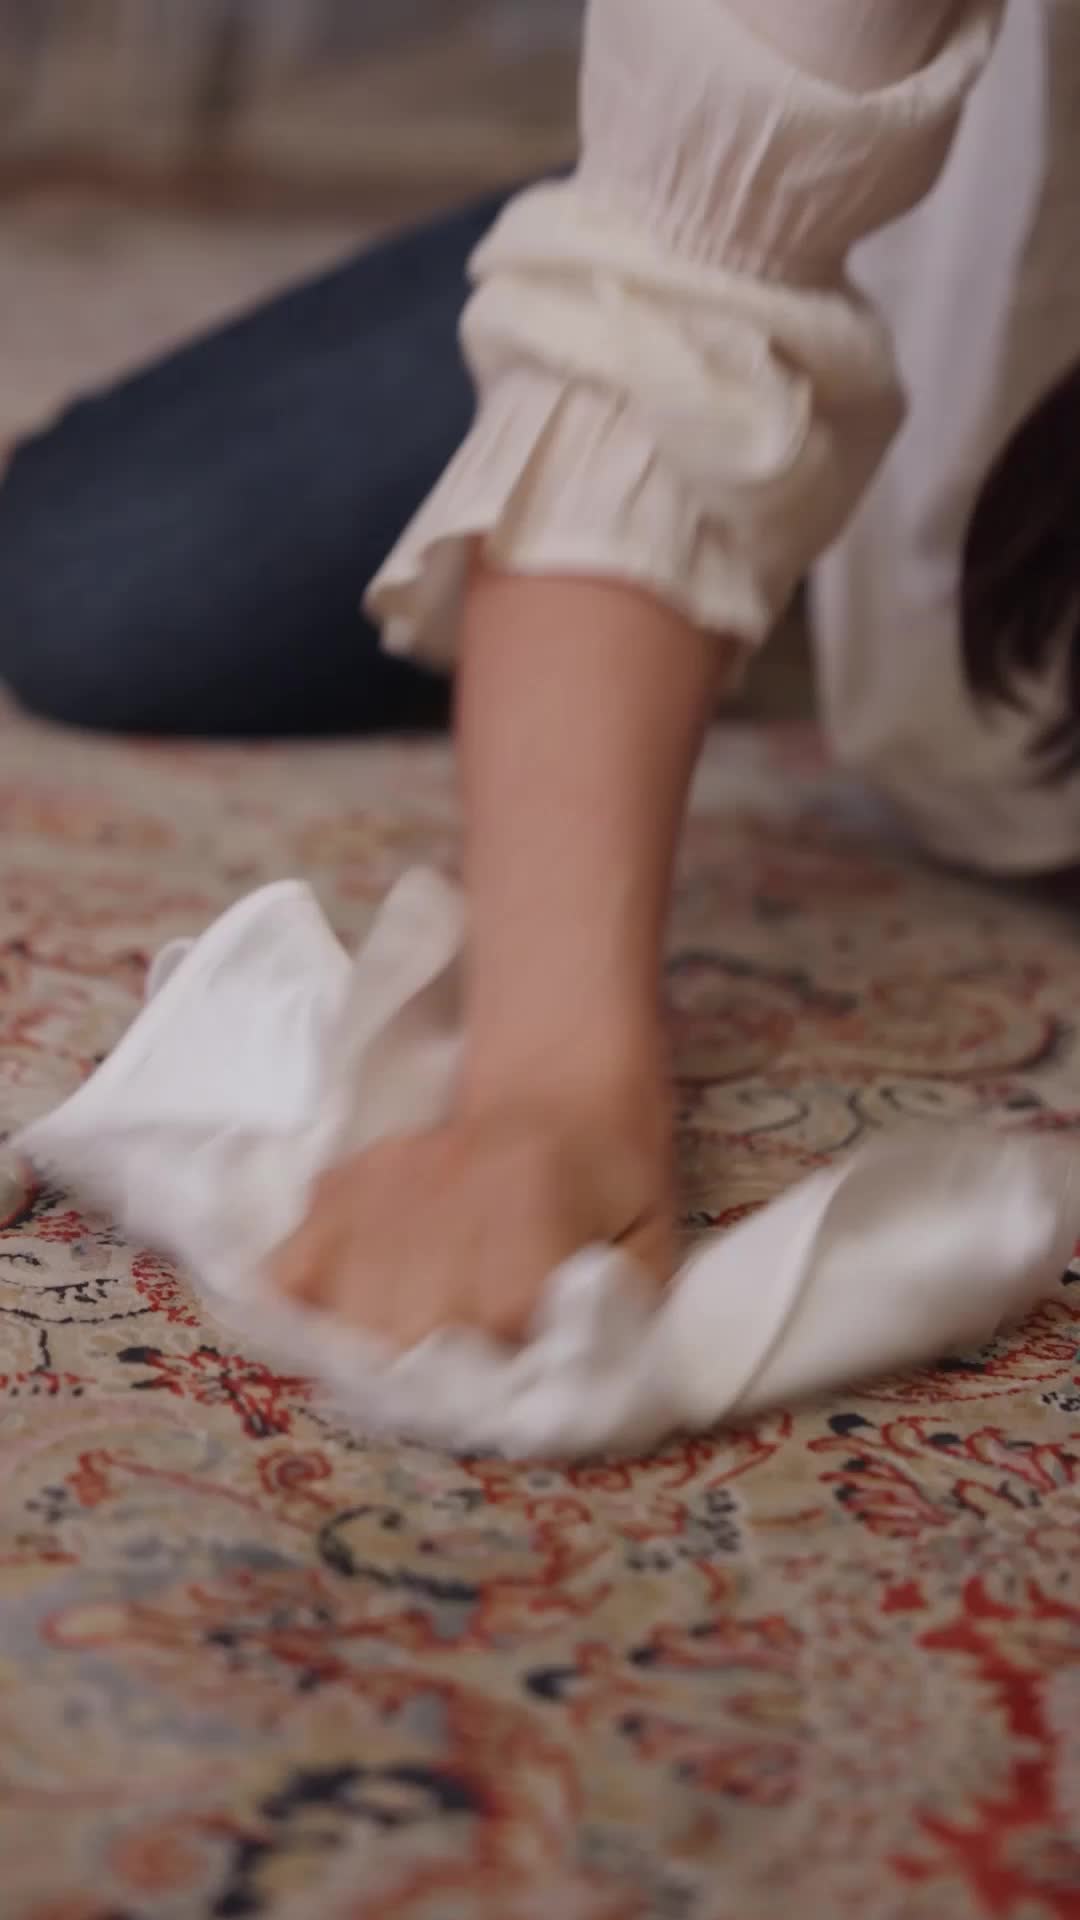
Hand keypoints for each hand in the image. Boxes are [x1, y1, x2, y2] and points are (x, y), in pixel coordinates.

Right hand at [270, 1093, 673, 1351]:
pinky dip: (308, 1311)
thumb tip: (565, 1398)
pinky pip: (287, 1274)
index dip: (507, 1371)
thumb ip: (618, 1326)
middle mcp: (445, 1190)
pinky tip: (349, 1321)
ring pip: (342, 1316)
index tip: (521, 1375)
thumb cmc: (610, 1183)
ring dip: (377, 1350)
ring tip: (415, 1346)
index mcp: (532, 1208)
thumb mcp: (647, 1251)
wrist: (556, 1091)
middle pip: (405, 1332)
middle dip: (437, 1372)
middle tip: (466, 1368)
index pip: (495, 1324)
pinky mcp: (337, 1185)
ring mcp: (380, 1184)